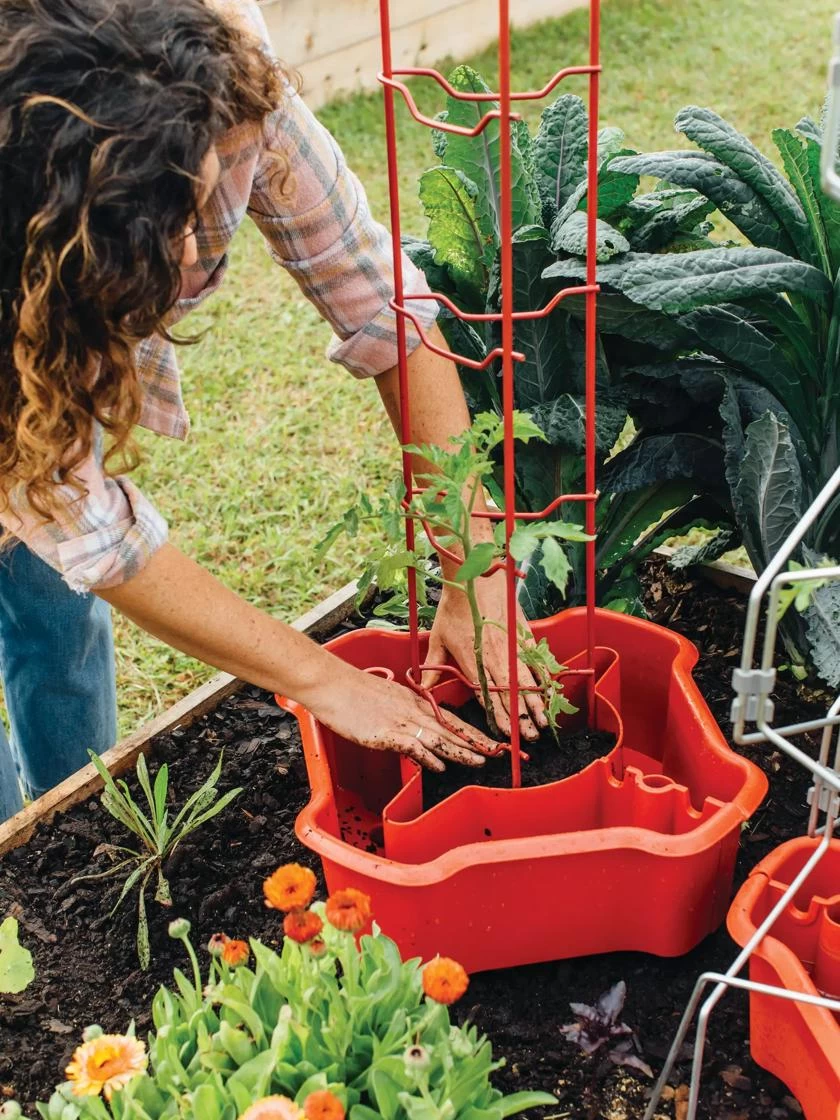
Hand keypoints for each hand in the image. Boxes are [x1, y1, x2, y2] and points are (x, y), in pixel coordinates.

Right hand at [305, 660, 497, 771]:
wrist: (332, 685)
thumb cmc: (354, 693)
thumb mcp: (388, 701)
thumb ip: (405, 715)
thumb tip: (417, 735)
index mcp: (415, 702)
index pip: (452, 719)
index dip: (474, 732)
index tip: (492, 741)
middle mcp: (413, 711)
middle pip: (452, 729)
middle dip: (478, 743)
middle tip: (500, 753)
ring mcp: (401, 722)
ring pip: (439, 738)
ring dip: (462, 751)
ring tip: (481, 761)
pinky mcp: (386, 734)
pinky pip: (413, 746)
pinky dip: (429, 757)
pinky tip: (441, 767)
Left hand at [421, 569, 547, 739]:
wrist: (475, 578)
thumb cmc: (454, 608)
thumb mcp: (437, 637)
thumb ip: (433, 666)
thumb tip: (423, 688)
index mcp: (472, 661)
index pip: (487, 696)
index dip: (498, 717)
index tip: (506, 733)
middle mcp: (494, 657)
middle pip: (510, 694)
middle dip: (521, 718)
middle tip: (531, 738)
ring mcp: (511, 647)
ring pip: (525, 681)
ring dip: (535, 704)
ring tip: (543, 723)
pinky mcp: (522, 636)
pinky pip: (535, 661)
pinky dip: (543, 678)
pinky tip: (549, 692)